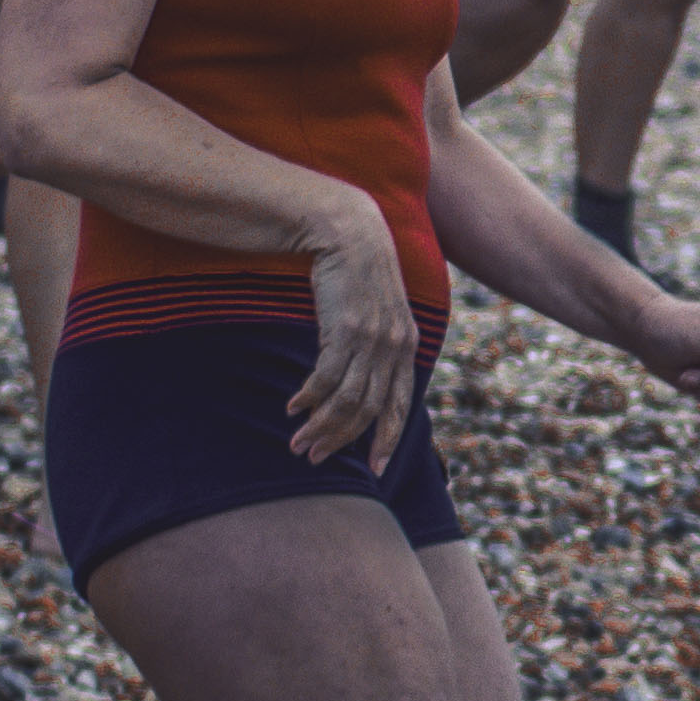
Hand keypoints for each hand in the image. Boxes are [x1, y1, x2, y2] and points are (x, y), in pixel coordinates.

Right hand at [286, 202, 419, 470]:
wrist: (348, 231)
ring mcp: (373, 340)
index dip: (387, 439)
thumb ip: (377, 343)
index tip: (375, 470)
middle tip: (317, 459)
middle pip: (371, 411)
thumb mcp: (378, 311)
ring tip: (298, 443)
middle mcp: (396, 348)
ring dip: (320, 426)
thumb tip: (363, 376)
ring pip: (347, 401)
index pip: (401, 406)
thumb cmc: (358, 272)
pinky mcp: (347, 330)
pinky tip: (292, 408)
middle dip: (344, 441)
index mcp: (407, 346)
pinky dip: (309, 399)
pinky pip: (326, 378)